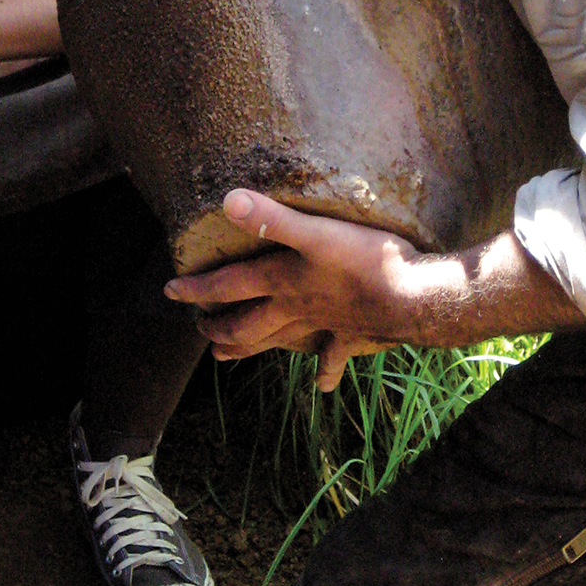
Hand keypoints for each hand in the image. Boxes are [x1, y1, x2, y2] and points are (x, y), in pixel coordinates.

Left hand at [164, 189, 419, 391]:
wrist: (415, 300)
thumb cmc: (367, 263)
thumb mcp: (317, 233)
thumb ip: (272, 219)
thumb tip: (227, 200)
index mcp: (282, 282)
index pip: (228, 286)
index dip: (197, 288)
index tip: (171, 291)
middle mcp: (296, 309)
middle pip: (246, 324)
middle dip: (219, 328)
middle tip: (200, 331)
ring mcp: (323, 325)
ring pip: (278, 341)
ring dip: (251, 348)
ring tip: (226, 358)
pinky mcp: (352, 335)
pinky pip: (334, 357)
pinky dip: (326, 371)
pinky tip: (323, 386)